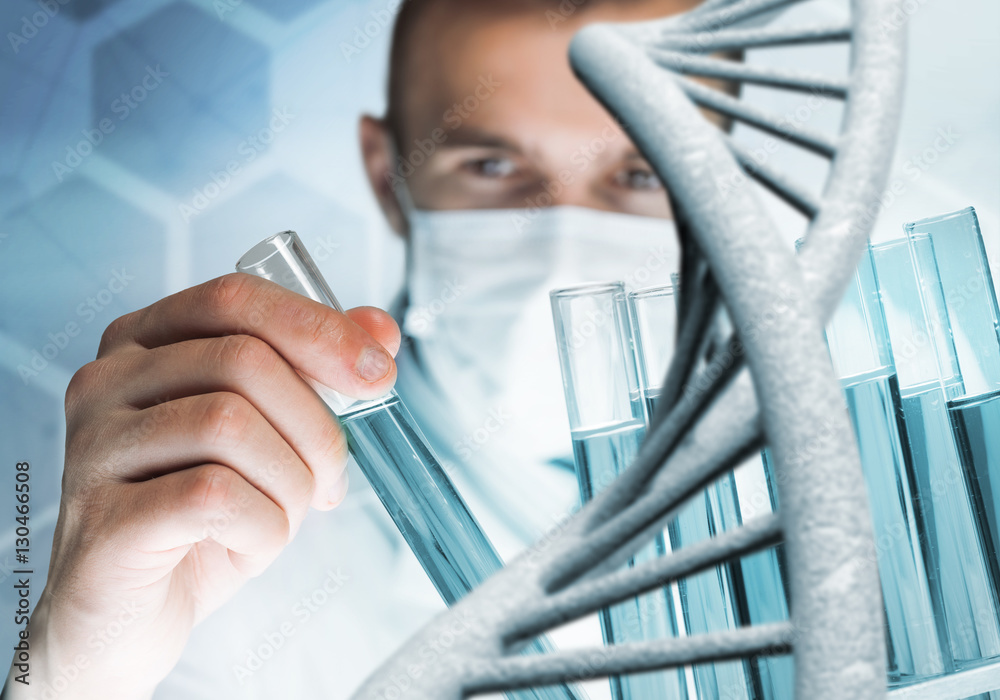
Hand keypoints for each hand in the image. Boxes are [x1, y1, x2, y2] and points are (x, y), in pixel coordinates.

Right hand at [7, 274, 398, 698]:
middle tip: (330, 480)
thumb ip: (316, 374)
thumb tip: (380, 328)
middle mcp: (105, 382)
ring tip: (280, 516)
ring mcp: (93, 449)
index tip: (378, 374)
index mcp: (144, 343)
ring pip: (231, 424)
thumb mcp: (270, 437)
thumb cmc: (200, 518)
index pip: (235, 298)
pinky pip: (214, 496)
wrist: (129, 618)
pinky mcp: (102, 520)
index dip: (318, 329)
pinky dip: (262, 528)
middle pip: (245, 360)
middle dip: (317, 426)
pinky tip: (247, 545)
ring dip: (291, 483)